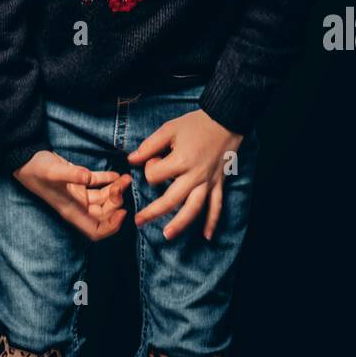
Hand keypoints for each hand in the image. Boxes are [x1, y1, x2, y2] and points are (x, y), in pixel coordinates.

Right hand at [14, 150, 131, 240]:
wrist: (25, 157)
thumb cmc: (36, 169)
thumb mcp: (53, 172)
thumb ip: (72, 174)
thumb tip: (88, 177)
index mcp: (72, 210)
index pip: (96, 231)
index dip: (111, 227)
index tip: (122, 212)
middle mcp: (76, 205)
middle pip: (103, 214)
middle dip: (115, 204)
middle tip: (122, 187)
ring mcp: (77, 193)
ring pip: (103, 198)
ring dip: (115, 190)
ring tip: (125, 178)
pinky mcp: (77, 180)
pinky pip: (97, 184)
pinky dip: (108, 180)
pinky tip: (116, 174)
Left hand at [127, 110, 242, 241]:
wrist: (225, 120)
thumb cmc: (195, 124)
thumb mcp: (169, 129)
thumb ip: (149, 146)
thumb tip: (131, 159)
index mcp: (181, 161)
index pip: (156, 175)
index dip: (150, 168)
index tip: (155, 158)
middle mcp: (195, 175)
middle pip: (171, 200)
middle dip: (153, 212)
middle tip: (138, 221)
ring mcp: (208, 181)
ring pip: (194, 208)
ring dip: (181, 224)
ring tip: (167, 235)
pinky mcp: (219, 183)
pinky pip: (217, 206)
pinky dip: (212, 221)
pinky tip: (207, 236)